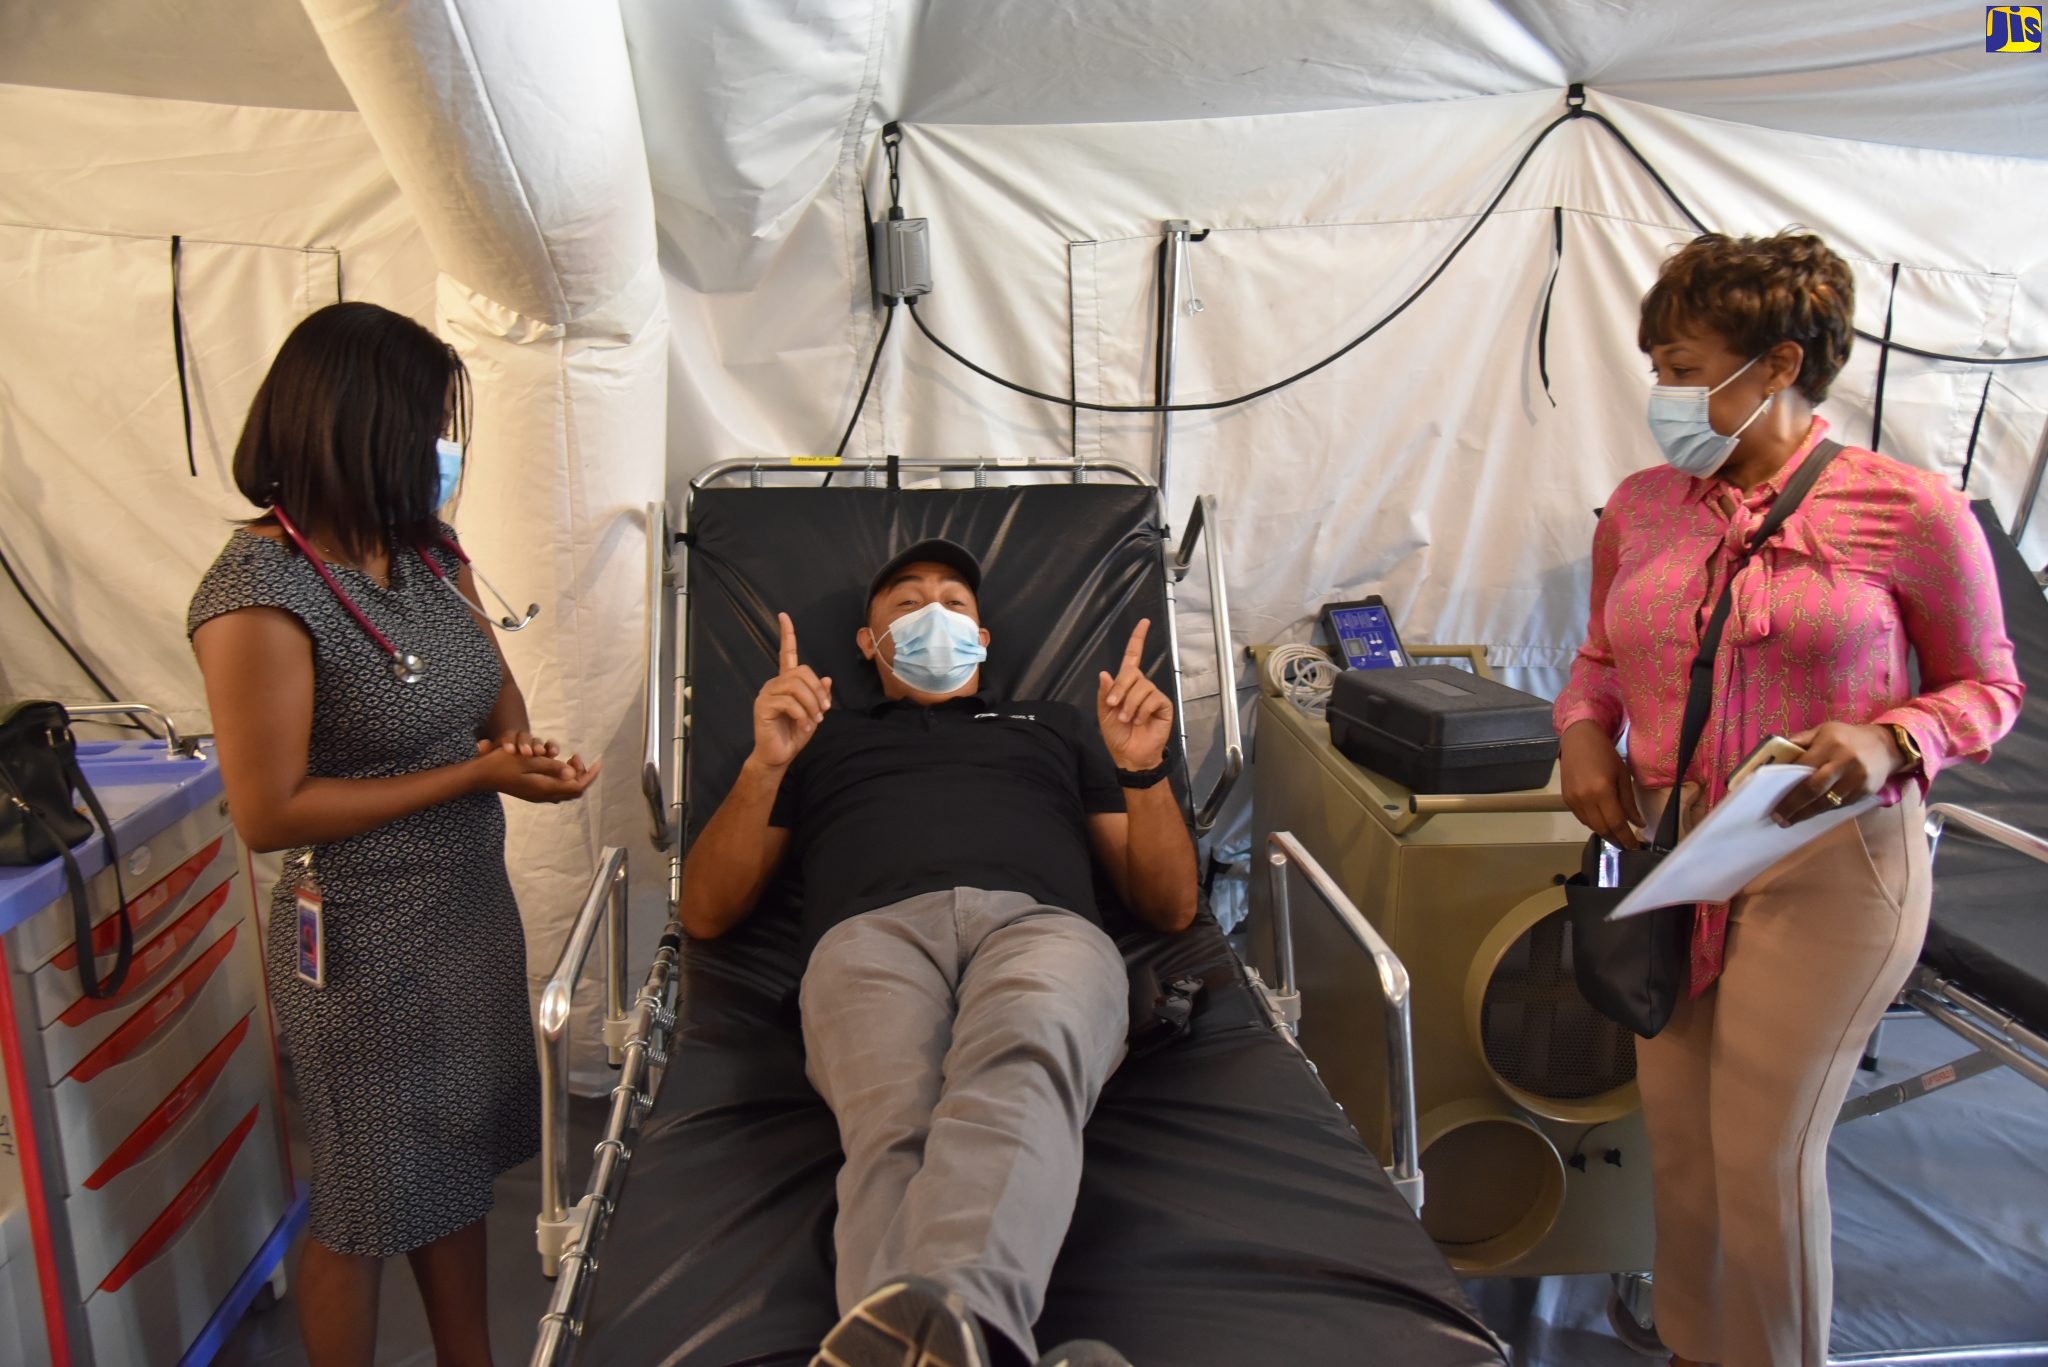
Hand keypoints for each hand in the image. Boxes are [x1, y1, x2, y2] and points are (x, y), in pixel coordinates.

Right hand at [470, 739, 600, 802]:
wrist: (480, 776)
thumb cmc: (502, 764)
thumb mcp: (528, 760)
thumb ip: (551, 767)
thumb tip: (573, 773)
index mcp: (544, 788)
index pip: (577, 786)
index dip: (589, 775)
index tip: (597, 761)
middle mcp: (543, 796)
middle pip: (574, 790)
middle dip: (582, 774)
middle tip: (578, 756)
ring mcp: (538, 796)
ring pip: (565, 790)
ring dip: (573, 776)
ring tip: (571, 758)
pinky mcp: (533, 793)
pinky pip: (556, 789)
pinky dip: (563, 778)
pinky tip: (558, 765)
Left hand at [491, 730, 560, 759]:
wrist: (512, 753)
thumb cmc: (499, 757)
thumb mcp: (491, 754)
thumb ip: (487, 751)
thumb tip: (480, 744)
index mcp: (508, 737)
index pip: (508, 737)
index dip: (509, 742)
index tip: (509, 751)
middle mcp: (523, 738)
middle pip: (525, 737)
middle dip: (526, 744)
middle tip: (527, 753)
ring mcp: (535, 744)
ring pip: (538, 741)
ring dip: (540, 746)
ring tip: (542, 753)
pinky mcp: (546, 750)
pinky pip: (550, 747)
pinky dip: (552, 748)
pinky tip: (554, 754)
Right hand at [751, 612, 831, 771]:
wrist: (778, 755)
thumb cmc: (794, 734)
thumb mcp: (814, 714)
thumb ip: (819, 696)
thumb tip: (827, 678)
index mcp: (786, 682)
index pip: (786, 653)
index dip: (786, 635)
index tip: (784, 616)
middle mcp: (774, 684)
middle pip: (801, 672)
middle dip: (817, 692)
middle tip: (824, 712)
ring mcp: (766, 693)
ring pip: (796, 687)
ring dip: (811, 705)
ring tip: (813, 722)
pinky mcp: (762, 706)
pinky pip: (789, 703)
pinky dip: (802, 715)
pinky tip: (803, 726)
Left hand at [1097, 619, 1172, 770]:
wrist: (1131, 755)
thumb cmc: (1117, 735)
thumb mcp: (1104, 714)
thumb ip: (1105, 694)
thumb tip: (1105, 673)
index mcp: (1126, 685)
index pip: (1132, 657)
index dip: (1138, 639)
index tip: (1144, 623)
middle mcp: (1141, 686)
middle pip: (1132, 672)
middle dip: (1120, 688)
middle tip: (1114, 706)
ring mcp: (1153, 695)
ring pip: (1141, 687)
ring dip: (1130, 705)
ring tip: (1128, 719)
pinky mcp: (1163, 705)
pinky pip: (1152, 698)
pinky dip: (1142, 710)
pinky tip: (1141, 721)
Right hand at [1559, 720, 1643, 848]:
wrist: (1578, 740)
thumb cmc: (1605, 754)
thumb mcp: (1623, 775)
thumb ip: (1629, 802)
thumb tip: (1638, 824)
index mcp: (1602, 791)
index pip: (1616, 823)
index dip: (1626, 838)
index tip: (1635, 847)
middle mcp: (1585, 799)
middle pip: (1602, 829)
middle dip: (1616, 839)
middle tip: (1627, 844)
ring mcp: (1573, 800)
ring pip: (1591, 826)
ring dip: (1605, 832)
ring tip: (1617, 834)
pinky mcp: (1566, 799)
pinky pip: (1582, 818)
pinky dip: (1594, 823)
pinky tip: (1602, 820)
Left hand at [1773, 722, 1903, 824]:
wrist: (1886, 746)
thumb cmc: (1847, 738)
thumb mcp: (1823, 731)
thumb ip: (1801, 741)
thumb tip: (1775, 754)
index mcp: (1830, 745)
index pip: (1803, 767)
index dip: (1787, 784)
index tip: (1773, 797)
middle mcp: (1845, 762)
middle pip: (1814, 789)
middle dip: (1794, 805)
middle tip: (1778, 818)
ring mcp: (1857, 779)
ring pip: (1828, 801)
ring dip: (1807, 813)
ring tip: (1790, 820)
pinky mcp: (1865, 792)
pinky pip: (1840, 805)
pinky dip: (1823, 810)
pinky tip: (1811, 813)